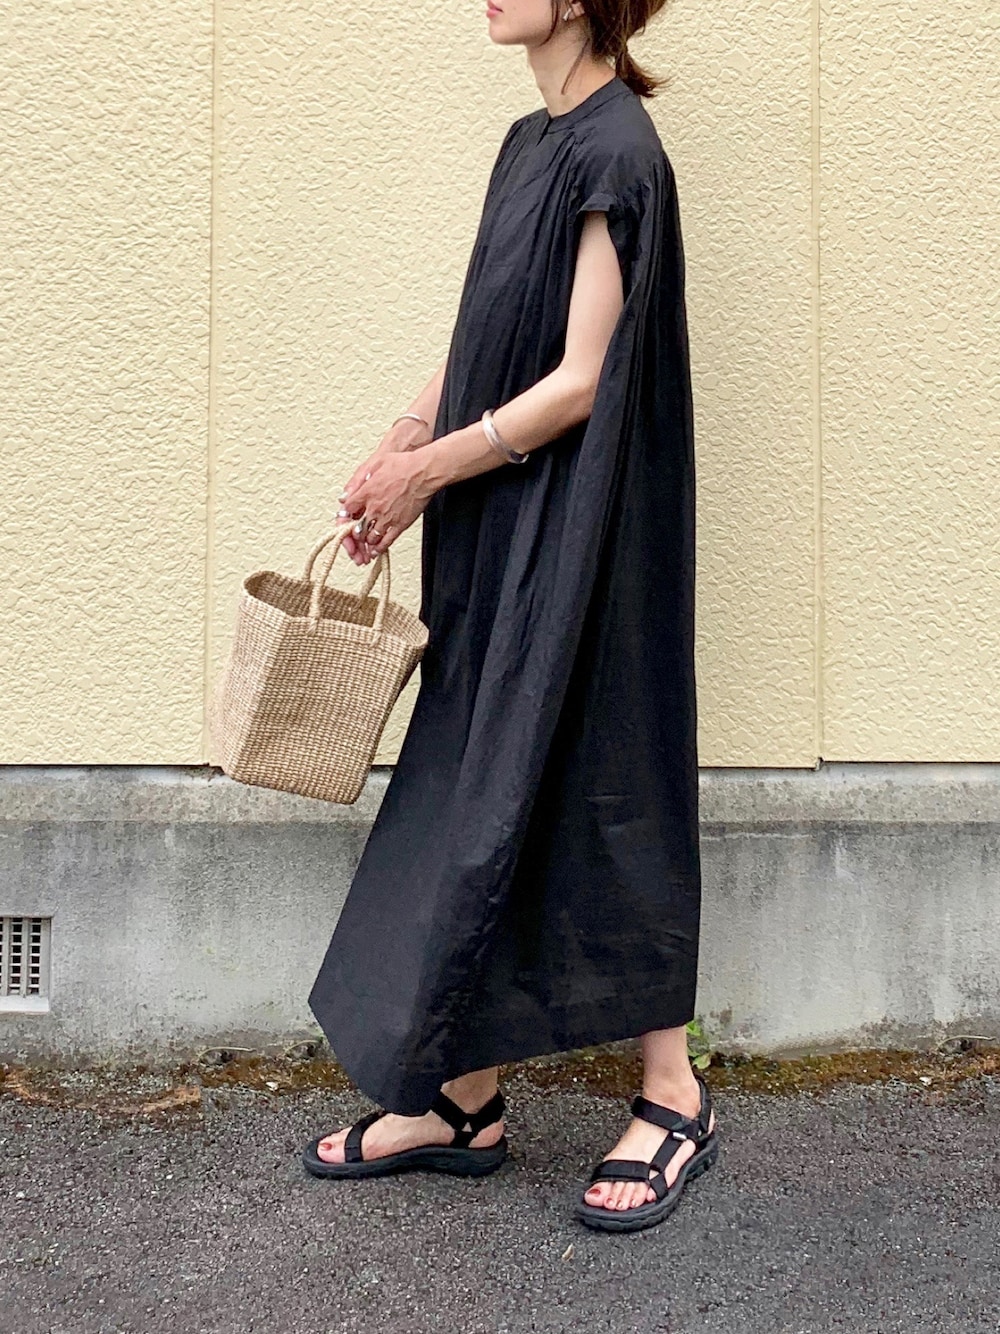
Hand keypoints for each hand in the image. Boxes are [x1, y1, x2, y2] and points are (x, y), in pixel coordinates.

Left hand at [335, 449, 436, 564]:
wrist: (424, 472)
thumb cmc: (404, 465)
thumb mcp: (375, 465)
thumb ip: (358, 481)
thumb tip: (346, 494)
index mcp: (366, 493)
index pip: (347, 510)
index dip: (345, 515)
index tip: (347, 517)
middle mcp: (375, 508)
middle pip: (357, 528)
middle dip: (354, 535)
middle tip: (355, 537)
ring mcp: (387, 518)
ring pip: (370, 537)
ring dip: (366, 542)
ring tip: (365, 543)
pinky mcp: (400, 524)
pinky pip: (387, 541)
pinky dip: (379, 548)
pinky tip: (376, 551)